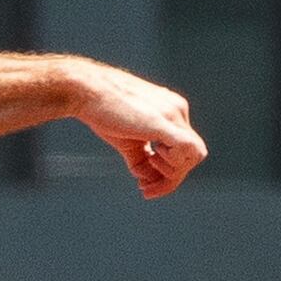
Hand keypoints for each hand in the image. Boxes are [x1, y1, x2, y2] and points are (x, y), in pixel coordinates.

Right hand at [63, 59, 204, 198]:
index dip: (169, 172)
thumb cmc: (101, 110)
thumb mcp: (124, 138)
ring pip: (193, 154)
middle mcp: (177, 111)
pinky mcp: (164, 122)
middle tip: (145, 189)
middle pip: (191, 154)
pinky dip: (174, 164)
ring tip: (145, 181)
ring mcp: (173, 115)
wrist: (87, 90)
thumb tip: (146, 178)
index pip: (183, 148)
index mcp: (171, 112)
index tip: (144, 185)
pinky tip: (152, 163)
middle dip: (170, 179)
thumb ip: (140, 158)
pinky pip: (187, 148)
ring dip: (172, 175)